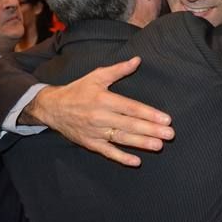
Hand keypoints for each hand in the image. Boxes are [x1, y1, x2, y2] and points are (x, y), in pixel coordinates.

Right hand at [27, 57, 174, 165]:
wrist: (52, 108)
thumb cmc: (78, 90)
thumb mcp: (96, 76)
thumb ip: (118, 70)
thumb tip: (137, 60)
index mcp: (103, 99)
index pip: (131, 108)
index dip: (149, 114)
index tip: (166, 119)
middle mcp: (100, 116)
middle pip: (129, 125)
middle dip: (151, 130)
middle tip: (169, 134)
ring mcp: (95, 132)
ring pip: (121, 139)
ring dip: (140, 143)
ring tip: (158, 146)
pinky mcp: (90, 143)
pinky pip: (107, 152)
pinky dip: (121, 157)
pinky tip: (136, 161)